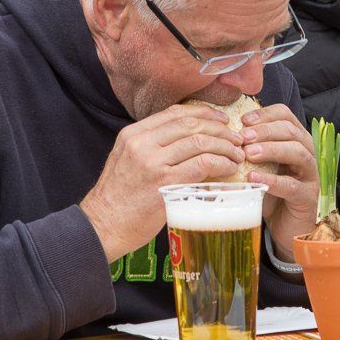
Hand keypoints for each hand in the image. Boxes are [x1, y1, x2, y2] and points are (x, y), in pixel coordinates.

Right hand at [80, 104, 244, 261]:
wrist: (103, 227)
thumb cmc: (119, 199)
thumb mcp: (127, 161)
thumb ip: (153, 147)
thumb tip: (190, 142)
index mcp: (133, 134)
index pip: (175, 113)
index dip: (203, 113)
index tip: (221, 120)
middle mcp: (142, 143)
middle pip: (190, 124)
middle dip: (219, 129)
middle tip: (235, 138)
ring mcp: (153, 162)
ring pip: (199, 141)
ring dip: (224, 146)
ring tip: (236, 154)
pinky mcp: (165, 183)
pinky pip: (202, 164)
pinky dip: (221, 163)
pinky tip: (229, 168)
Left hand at [240, 104, 317, 261]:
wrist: (286, 228)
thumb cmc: (270, 193)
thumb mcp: (259, 167)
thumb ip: (248, 150)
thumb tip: (220, 135)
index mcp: (295, 140)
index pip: (285, 115)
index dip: (265, 114)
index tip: (243, 121)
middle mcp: (307, 153)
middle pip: (291, 130)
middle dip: (266, 130)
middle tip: (243, 137)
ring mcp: (311, 175)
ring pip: (297, 152)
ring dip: (272, 149)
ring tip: (249, 153)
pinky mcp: (308, 197)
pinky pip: (292, 185)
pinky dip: (273, 180)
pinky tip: (253, 178)